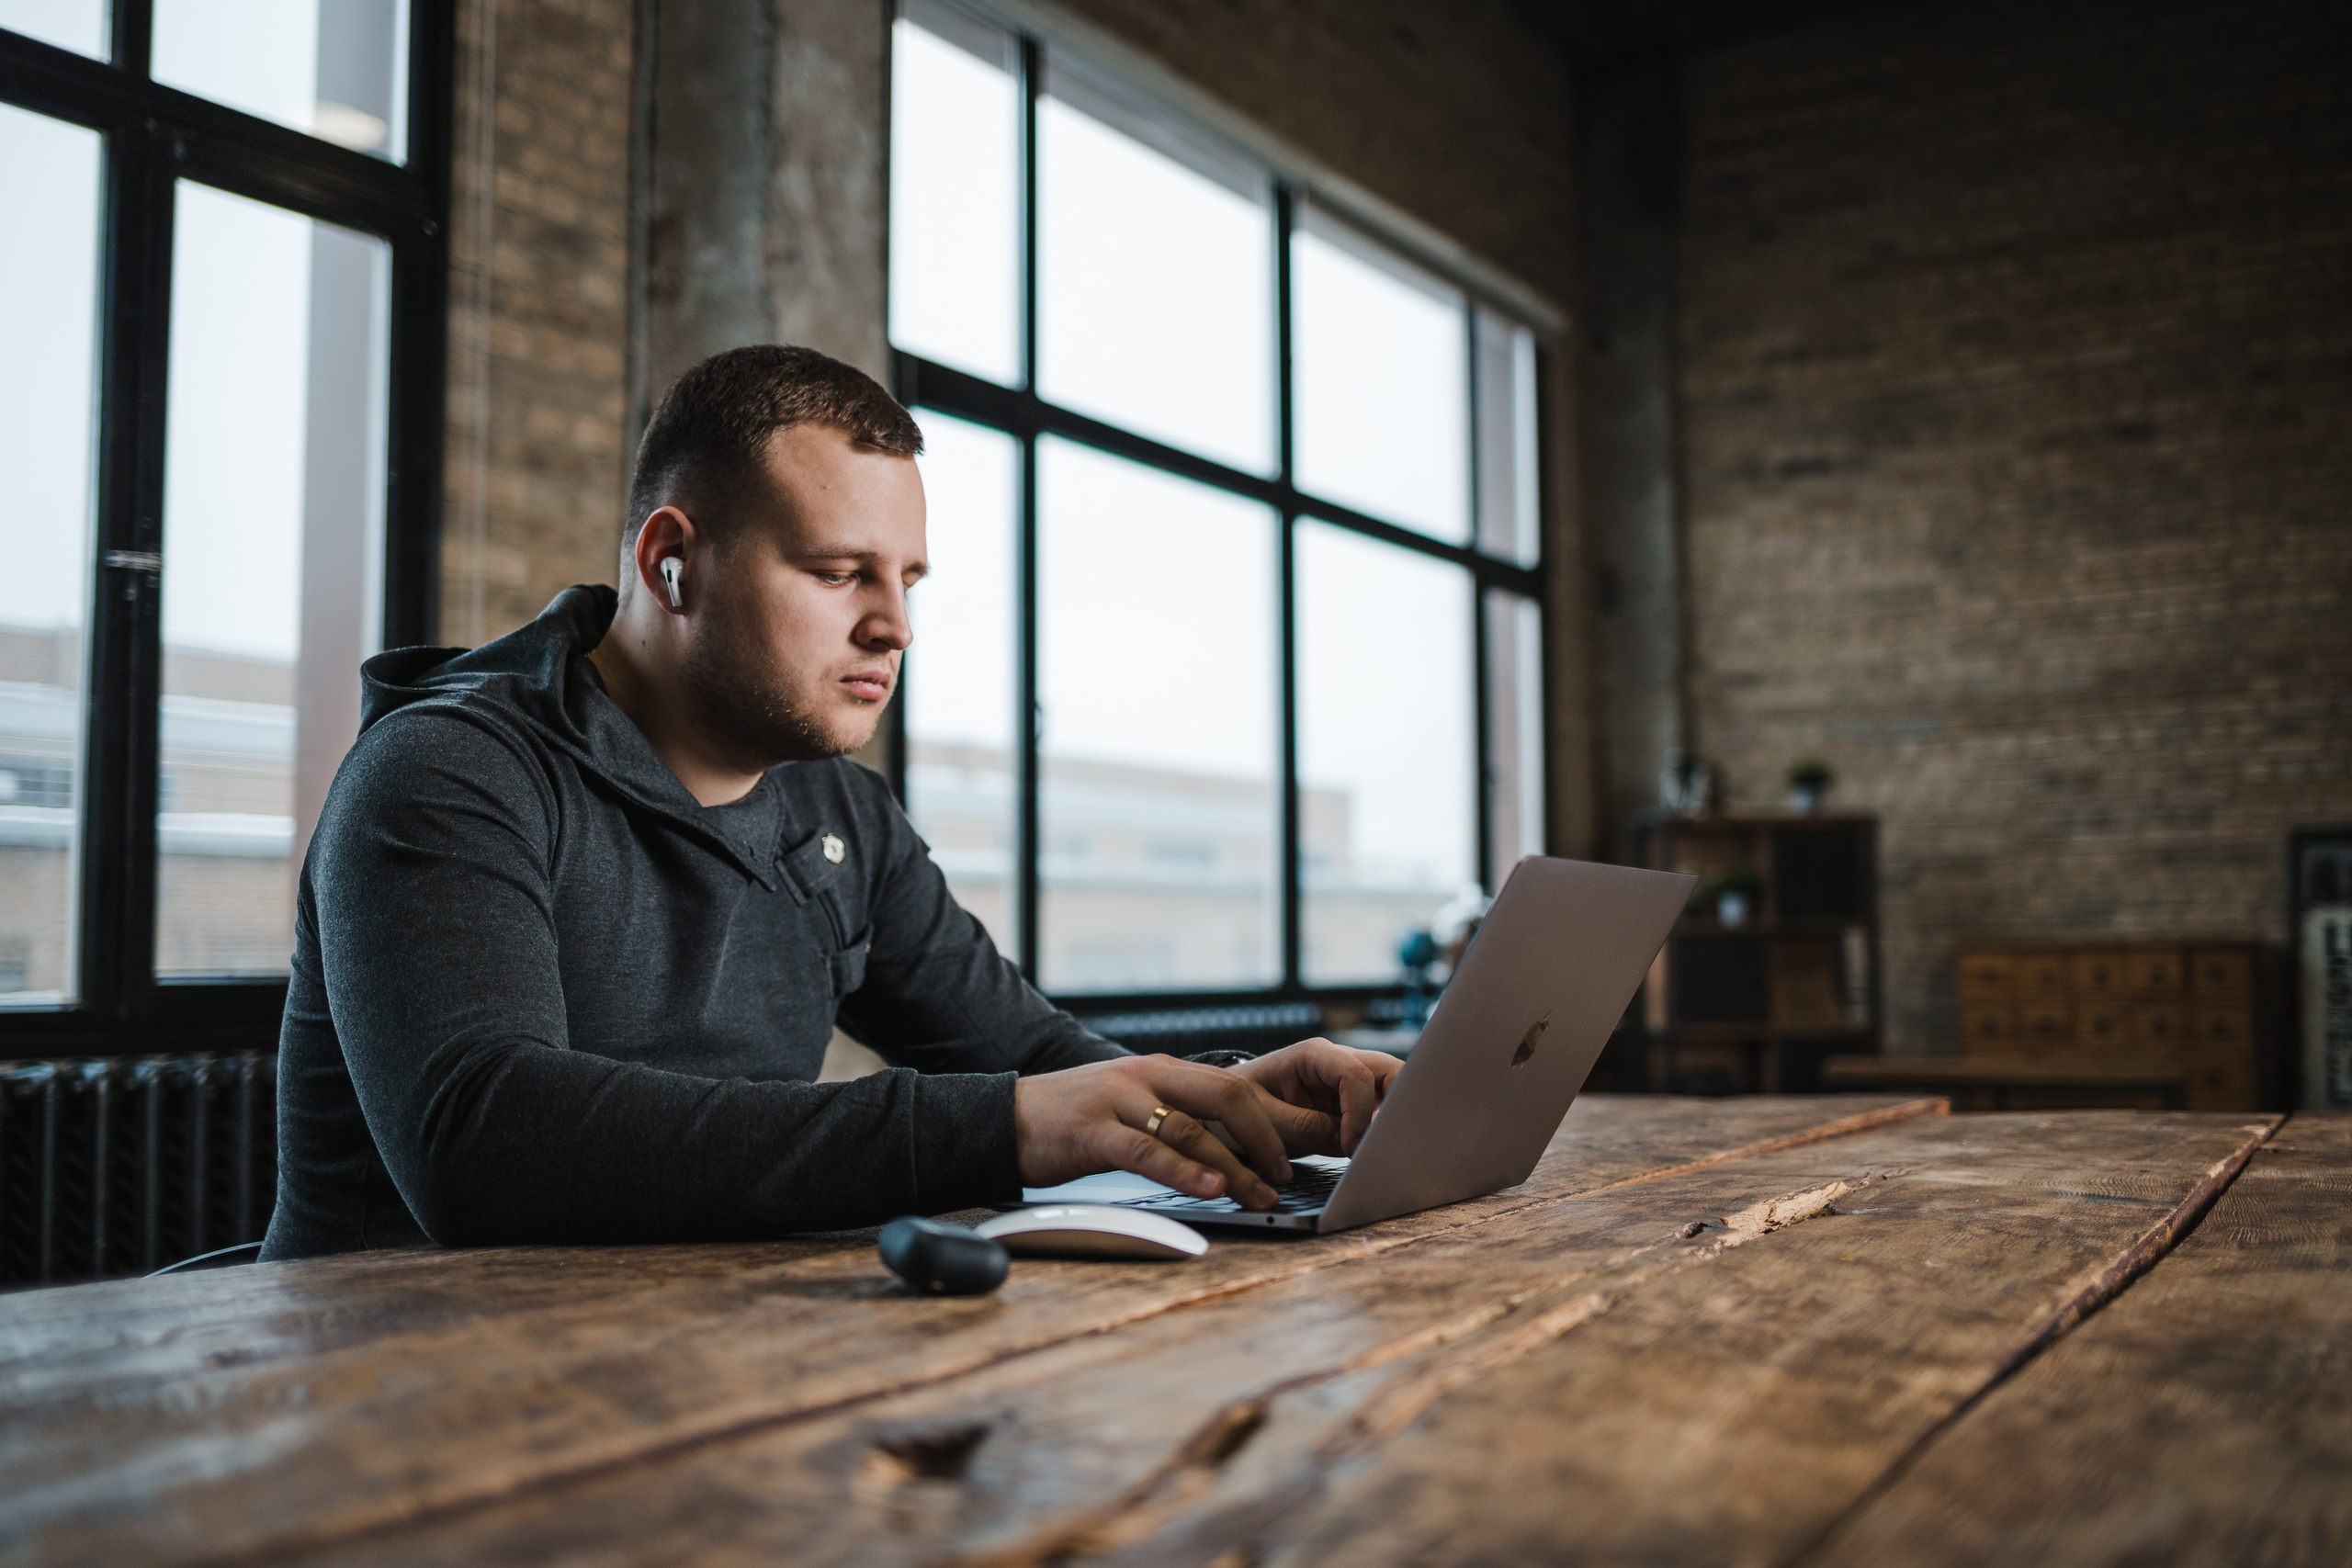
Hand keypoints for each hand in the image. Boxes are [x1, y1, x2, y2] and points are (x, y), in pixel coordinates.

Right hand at [1013, 1054, 1330, 1209]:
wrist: (1004, 1118)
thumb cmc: (1075, 1123)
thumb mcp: (1132, 1110)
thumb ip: (1176, 1120)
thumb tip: (1231, 1151)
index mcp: (1164, 1071)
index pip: (1237, 1085)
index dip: (1279, 1117)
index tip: (1308, 1148)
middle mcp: (1148, 1077)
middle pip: (1230, 1096)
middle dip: (1271, 1136)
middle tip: (1290, 1173)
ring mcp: (1121, 1101)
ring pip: (1195, 1129)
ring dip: (1237, 1166)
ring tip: (1263, 1196)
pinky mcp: (1094, 1131)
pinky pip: (1150, 1151)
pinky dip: (1186, 1172)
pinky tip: (1211, 1190)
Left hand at [1230, 1038, 1400, 1156]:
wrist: (1225, 1112)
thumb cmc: (1236, 1107)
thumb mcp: (1260, 1118)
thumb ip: (1301, 1126)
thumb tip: (1344, 1139)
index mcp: (1313, 1055)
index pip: (1354, 1075)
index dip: (1360, 1112)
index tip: (1351, 1147)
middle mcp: (1337, 1063)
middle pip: (1388, 1073)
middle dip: (1396, 1106)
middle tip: (1385, 1143)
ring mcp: (1346, 1085)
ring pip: (1391, 1093)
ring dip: (1389, 1122)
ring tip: (1377, 1152)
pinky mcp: (1349, 1108)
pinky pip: (1377, 1116)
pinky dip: (1378, 1135)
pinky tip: (1370, 1155)